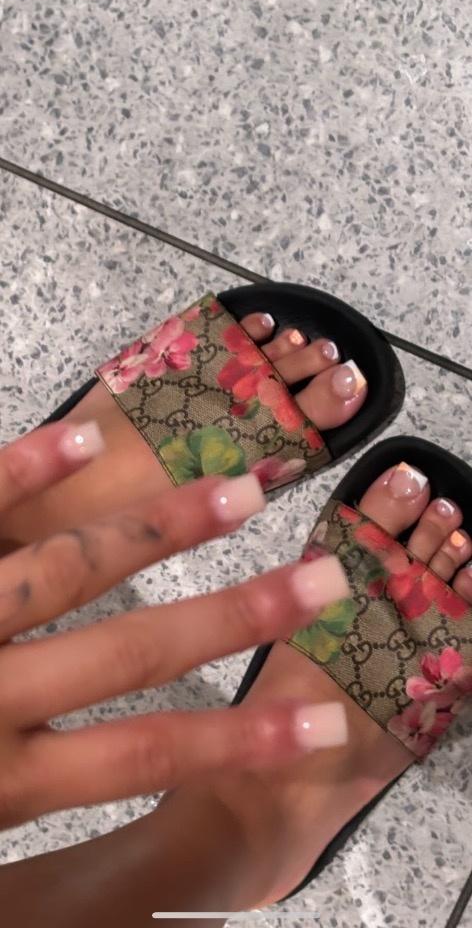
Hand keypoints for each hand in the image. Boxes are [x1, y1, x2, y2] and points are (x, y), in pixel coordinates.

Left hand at [0, 421, 346, 827]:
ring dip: (162, 527)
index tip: (320, 726)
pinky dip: (29, 469)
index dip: (238, 743)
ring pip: (69, 567)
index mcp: (3, 780)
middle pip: (134, 651)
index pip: (145, 756)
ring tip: (241, 493)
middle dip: (235, 616)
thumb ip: (34, 805)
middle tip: (323, 582)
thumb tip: (111, 820)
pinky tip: (87, 437)